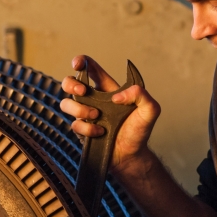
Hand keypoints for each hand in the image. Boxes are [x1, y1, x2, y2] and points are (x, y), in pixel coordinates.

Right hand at [59, 55, 161, 178]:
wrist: (131, 155)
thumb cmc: (139, 131)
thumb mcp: (150, 109)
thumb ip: (141, 94)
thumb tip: (117, 96)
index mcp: (107, 89)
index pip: (90, 68)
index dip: (81, 61)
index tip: (78, 64)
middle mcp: (93, 99)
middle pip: (68, 82)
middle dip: (71, 84)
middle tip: (83, 92)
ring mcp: (84, 114)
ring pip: (66, 103)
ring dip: (80, 109)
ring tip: (96, 116)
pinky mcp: (81, 130)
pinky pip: (74, 125)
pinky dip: (88, 128)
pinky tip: (100, 132)